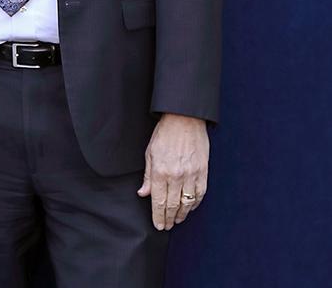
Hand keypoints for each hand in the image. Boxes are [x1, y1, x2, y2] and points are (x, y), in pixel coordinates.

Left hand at [137, 113, 208, 229]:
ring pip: (187, 203)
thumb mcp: (149, 153)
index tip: (158, 225)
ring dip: (182, 214)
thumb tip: (143, 193)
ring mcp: (191, 175)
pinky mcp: (203, 172)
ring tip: (177, 220)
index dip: (158, 216)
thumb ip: (148, 176)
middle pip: (172, 205)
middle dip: (168, 218)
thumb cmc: (164, 134)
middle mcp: (176, 176)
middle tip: (166, 226)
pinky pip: (200, 194)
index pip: (158, 201)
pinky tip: (190, 208)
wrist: (184, 120)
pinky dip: (195, 204)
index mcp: (160, 172)